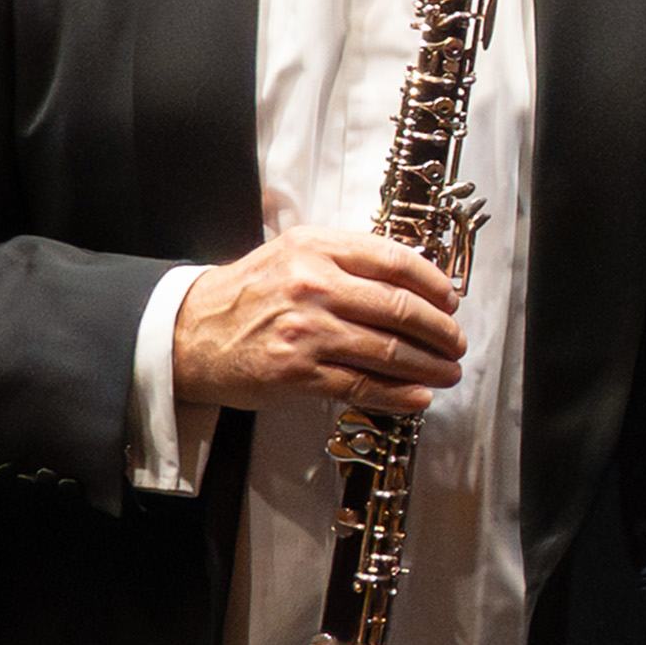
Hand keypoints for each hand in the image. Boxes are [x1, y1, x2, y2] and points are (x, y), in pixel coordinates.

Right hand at [172, 226, 466, 418]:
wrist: (189, 333)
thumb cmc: (246, 295)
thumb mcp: (292, 255)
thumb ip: (345, 260)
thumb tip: (409, 282)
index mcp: (316, 247)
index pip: (394, 261)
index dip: (434, 284)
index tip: (451, 301)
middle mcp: (313, 285)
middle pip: (399, 308)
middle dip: (440, 331)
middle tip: (455, 343)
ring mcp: (306, 331)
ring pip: (387, 350)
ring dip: (428, 366)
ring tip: (447, 372)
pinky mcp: (297, 373)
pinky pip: (362, 385)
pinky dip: (398, 395)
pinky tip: (418, 397)